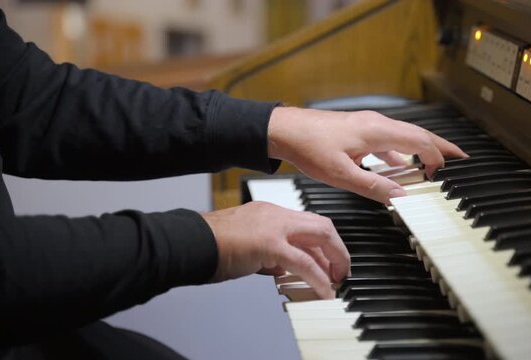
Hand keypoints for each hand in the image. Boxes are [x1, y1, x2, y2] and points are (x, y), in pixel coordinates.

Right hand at [201, 201, 349, 298]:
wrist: (189, 242)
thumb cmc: (209, 245)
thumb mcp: (246, 246)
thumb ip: (266, 253)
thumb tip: (280, 268)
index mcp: (269, 213)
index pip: (307, 223)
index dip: (322, 244)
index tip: (328, 261)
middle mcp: (275, 215)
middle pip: (321, 225)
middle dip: (337, 249)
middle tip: (341, 270)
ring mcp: (273, 226)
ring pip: (319, 237)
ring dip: (333, 262)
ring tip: (336, 282)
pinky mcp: (269, 244)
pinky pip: (303, 262)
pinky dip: (318, 278)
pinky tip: (323, 291)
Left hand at [267, 107, 467, 202]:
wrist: (284, 130)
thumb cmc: (308, 147)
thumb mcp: (341, 174)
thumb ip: (373, 186)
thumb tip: (401, 195)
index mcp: (376, 131)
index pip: (419, 141)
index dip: (437, 157)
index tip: (446, 174)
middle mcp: (376, 123)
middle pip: (418, 133)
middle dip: (440, 147)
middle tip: (461, 159)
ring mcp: (367, 124)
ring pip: (403, 135)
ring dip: (421, 149)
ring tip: (435, 164)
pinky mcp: (358, 129)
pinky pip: (387, 139)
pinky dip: (399, 151)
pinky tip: (397, 164)